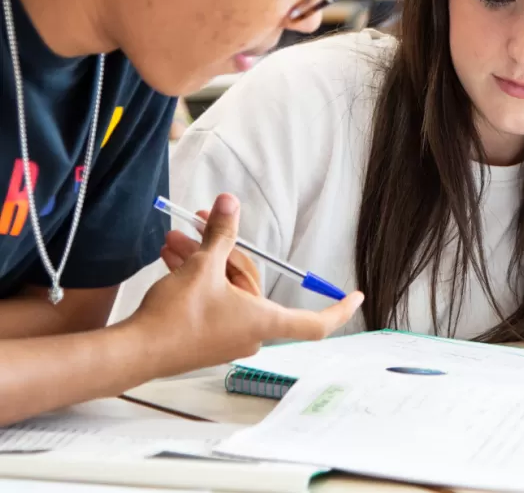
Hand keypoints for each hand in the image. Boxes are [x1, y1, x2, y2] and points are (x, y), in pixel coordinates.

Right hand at [131, 193, 362, 377]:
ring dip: (202, 259)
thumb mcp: (202, 266)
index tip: (357, 296)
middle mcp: (250, 332)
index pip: (315, 322)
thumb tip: (229, 203)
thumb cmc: (176, 317)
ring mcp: (226, 336)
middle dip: (224, 250)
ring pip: (224, 286)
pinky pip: (211, 297)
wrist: (136, 350)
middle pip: (250, 282)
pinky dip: (195, 276)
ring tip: (176, 239)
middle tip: (200, 221)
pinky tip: (172, 255)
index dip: (338, 309)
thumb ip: (220, 233)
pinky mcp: (205, 336)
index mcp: (262, 320)